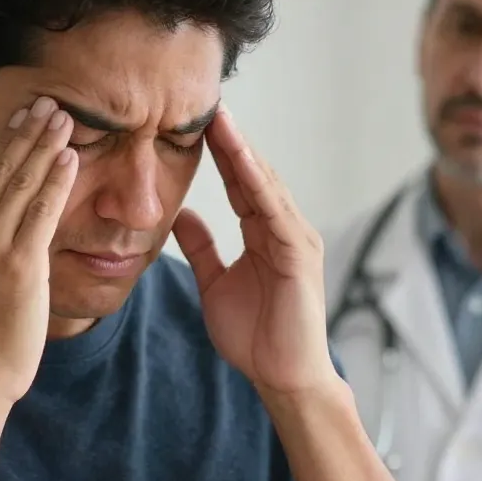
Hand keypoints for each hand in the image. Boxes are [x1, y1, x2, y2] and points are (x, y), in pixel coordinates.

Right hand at [0, 97, 76, 403]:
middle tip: (49, 103)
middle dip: (28, 132)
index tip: (23, 118)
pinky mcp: (19, 264)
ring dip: (46, 146)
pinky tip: (70, 158)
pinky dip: (57, 181)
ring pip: (22, 183)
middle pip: (1, 170)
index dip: (6, 142)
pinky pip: (42, 212)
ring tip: (65, 118)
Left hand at [172, 107, 339, 396]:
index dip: (220, 153)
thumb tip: (181, 215)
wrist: (282, 377)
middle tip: (207, 103)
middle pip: (253, 175)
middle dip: (231, 141)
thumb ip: (202, 248)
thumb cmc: (255, 336)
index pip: (238, 184)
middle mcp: (283, 229)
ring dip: (243, 152)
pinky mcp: (299, 254)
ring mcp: (295, 238)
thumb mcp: (215, 284)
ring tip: (221, 119)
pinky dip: (258, 185)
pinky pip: (274, 212)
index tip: (195, 123)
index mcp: (264, 234)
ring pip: (265, 185)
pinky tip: (241, 161)